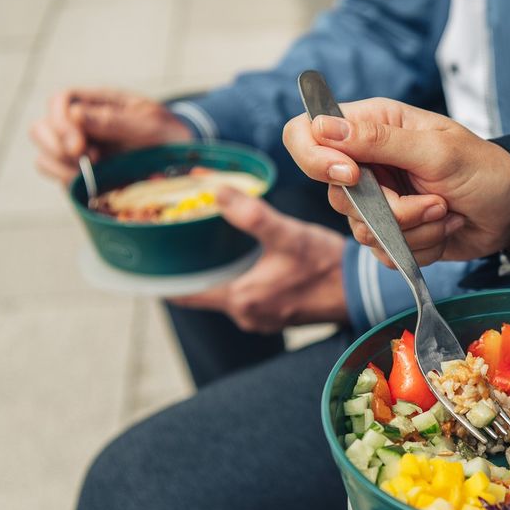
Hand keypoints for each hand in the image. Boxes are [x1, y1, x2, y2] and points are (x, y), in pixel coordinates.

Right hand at [30, 87, 191, 182]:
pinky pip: (57, 174)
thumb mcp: (150, 123)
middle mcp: (81, 125)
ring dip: (59, 165)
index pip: (60, 101)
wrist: (185, 160)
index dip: (62, 122)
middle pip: (42, 127)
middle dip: (56, 146)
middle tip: (87, 160)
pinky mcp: (81, 173)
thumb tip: (75, 115)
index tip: (79, 146)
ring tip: (89, 173)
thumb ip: (114, 120)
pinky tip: (88, 184)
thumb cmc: (169, 134)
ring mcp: (79, 150)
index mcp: (97, 103)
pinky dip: (64, 180)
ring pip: (44, 154)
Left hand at [170, 189, 347, 333]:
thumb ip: (250, 215)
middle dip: (195, 270)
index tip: (148, 262)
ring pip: (227, 296)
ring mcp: (263, 319)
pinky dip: (240, 282)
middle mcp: (248, 315)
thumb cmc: (327, 266)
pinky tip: (243, 262)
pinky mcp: (277, 316)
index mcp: (243, 299)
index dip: (164, 279)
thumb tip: (216, 190)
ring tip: (210, 249)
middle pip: (205, 294)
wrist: (361, 290)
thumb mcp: (287, 234)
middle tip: (181, 242)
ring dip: (220, 275)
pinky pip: (246, 299)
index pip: (187, 295)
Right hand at [282, 98, 509, 267]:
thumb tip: (323, 125)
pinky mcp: (392, 233)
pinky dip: (420, 247)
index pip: (306, 133)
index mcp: (371, 125)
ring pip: (363, 231)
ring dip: (414, 229)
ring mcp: (378, 201)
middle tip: (434, 198)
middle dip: (390, 208)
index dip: (316, 159)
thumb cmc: (485, 169)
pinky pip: (384, 253)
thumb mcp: (436, 150)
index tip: (354, 176)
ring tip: (446, 210)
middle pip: (336, 196)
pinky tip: (444, 227)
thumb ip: (379, 141)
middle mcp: (367, 162)